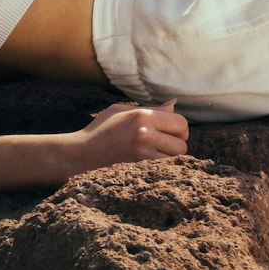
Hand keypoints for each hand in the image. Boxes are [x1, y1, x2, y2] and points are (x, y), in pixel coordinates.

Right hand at [67, 100, 188, 176]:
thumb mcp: (124, 109)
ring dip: (173, 152)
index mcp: (142, 116)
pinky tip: (153, 155)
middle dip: (180, 140)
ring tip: (161, 147)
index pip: (180, 122)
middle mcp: (146, 134)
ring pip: (176, 155)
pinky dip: (165, 160)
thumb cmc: (103, 126)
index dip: (180, 126)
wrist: (86, 151)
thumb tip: (173, 105)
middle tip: (168, 138)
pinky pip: (165, 163)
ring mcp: (144, 152)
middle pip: (182, 142)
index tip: (171, 127)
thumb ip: (151, 108)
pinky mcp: (141, 164)